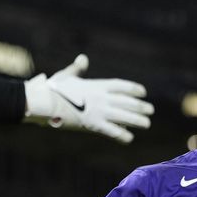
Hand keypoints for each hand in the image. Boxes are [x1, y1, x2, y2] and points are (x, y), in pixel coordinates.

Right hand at [23, 54, 153, 143]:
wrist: (45, 102)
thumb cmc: (53, 89)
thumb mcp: (67, 75)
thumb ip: (78, 69)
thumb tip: (83, 59)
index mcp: (96, 85)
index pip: (120, 86)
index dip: (133, 89)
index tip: (143, 92)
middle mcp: (101, 98)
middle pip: (127, 102)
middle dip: (140, 106)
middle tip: (151, 110)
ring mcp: (99, 112)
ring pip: (124, 117)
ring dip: (137, 120)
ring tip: (147, 124)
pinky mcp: (93, 125)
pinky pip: (112, 131)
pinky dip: (122, 135)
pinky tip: (130, 138)